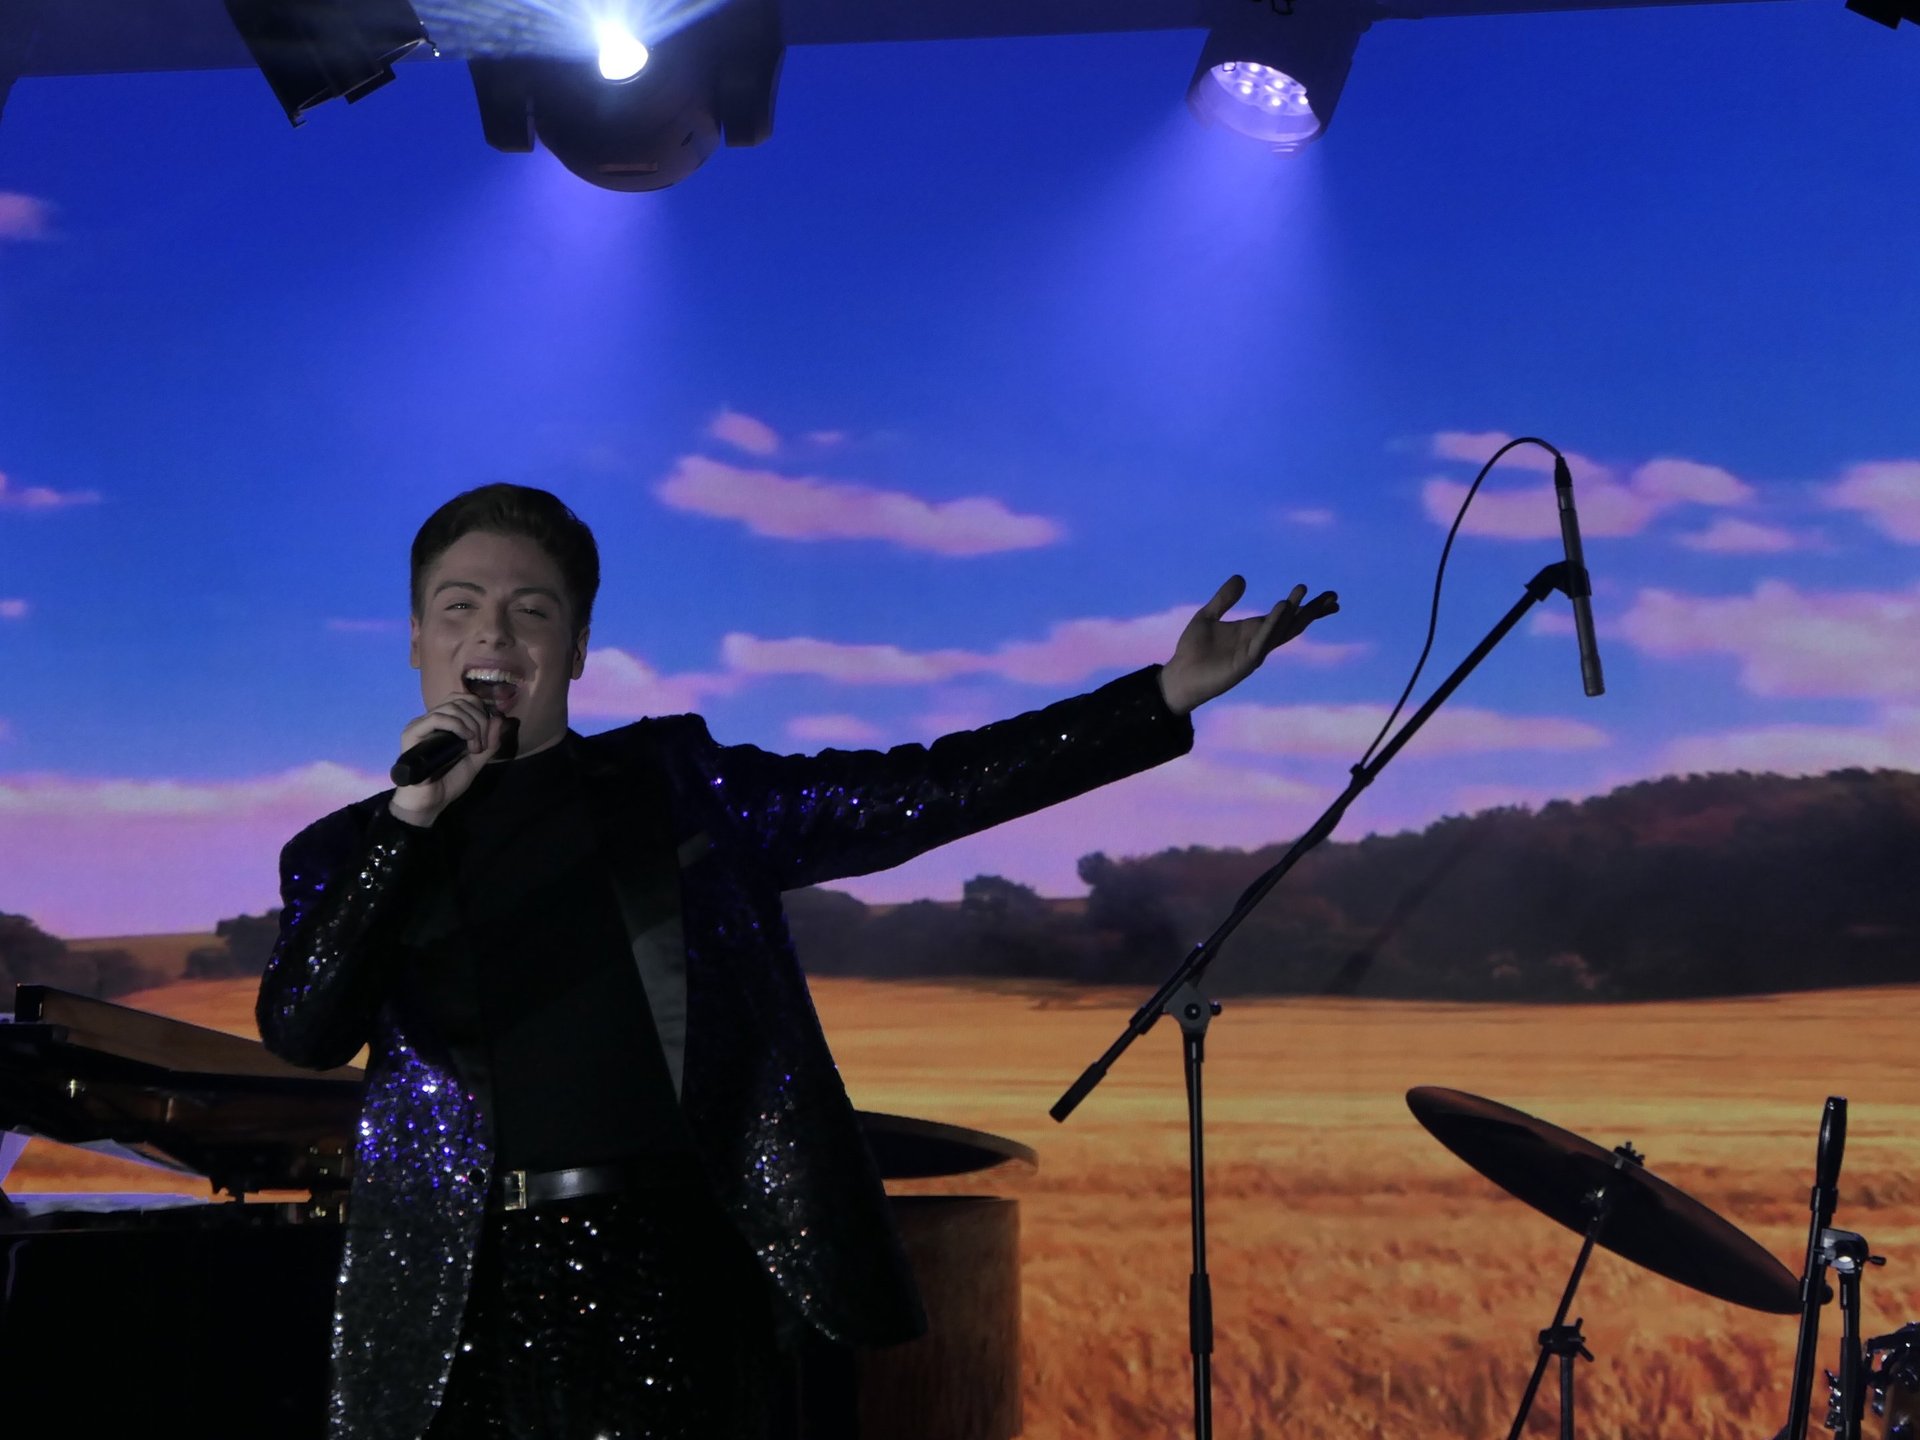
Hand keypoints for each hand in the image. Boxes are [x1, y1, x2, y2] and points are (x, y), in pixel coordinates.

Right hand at [388, 693, 507, 825]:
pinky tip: (466, 739)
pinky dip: (458, 725)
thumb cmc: (450, 782)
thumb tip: (500, 719)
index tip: (488, 734)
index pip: (464, 699)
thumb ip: (489, 742)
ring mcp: (420, 724)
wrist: (431, 802)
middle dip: (480, 719)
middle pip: (461, 701)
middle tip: (481, 744)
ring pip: (452, 707)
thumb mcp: (476, 760)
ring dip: (471, 724)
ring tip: (475, 747)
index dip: (481, 711)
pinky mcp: (412, 733)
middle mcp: (430, 719)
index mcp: (444, 722)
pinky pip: (437, 718)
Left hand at [1158, 577, 1339, 714]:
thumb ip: (1224, 599)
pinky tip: (1282, 609)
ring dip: (1292, 613)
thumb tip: (1241, 577)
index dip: (1306, 606)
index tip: (1328, 596)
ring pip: (1280, 631)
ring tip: (1302, 593)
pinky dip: (1272, 625)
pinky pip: (1262, 642)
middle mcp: (1258, 641)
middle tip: (1333, 596)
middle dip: (1311, 611)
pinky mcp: (1245, 663)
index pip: (1286, 615)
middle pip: (1292, 624)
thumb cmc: (1192, 651)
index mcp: (1253, 630)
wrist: (1178, 677)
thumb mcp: (1207, 616)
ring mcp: (1254, 653)